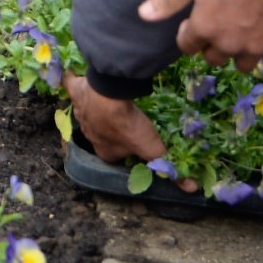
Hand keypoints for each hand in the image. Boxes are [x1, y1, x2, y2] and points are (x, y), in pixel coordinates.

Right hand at [65, 74, 192, 188]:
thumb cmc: (128, 125)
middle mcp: (89, 134)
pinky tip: (78, 74)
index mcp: (104, 151)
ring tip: (113, 101)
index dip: (126, 151)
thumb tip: (191, 188)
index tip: (137, 143)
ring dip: (97, 111)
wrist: (108, 95)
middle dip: (111, 131)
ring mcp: (81, 112)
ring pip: (88, 114)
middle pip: (100, 135)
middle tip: (128, 121)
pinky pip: (71, 87)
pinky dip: (71, 82)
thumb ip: (168, 166)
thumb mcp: (152, 148)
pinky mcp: (76, 92)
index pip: (114, 155)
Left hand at [139, 0, 262, 71]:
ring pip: (242, 65)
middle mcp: (227, 45)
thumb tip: (143, 15)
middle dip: (213, 44)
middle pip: (213, 58)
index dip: (189, 33)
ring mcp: (255, 48)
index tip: (197, 18)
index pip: (187, 47)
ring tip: (245, 32)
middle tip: (223, 23)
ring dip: (239, 53)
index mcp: (203, 28)